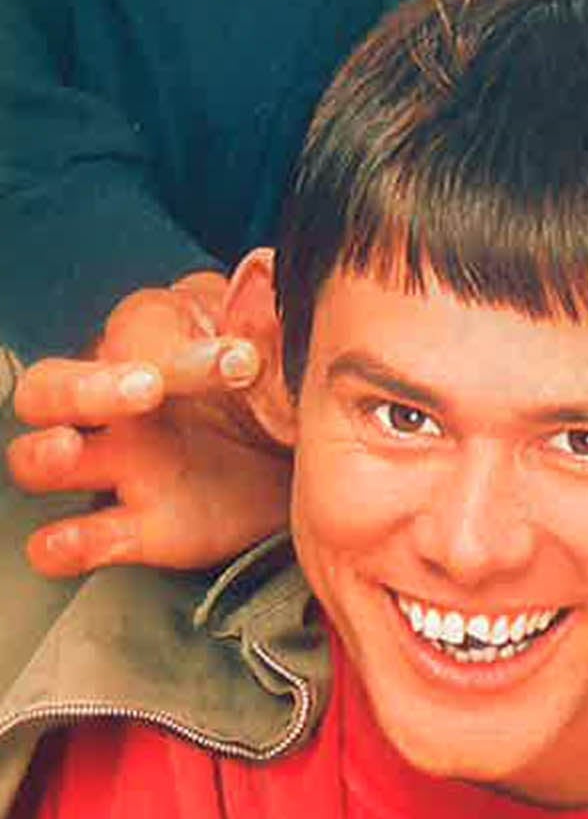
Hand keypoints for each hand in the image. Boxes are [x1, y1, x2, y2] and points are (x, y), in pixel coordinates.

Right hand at [8, 275, 291, 574]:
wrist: (313, 457)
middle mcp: (123, 401)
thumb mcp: (291, 343)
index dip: (181, 348)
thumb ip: (273, 312)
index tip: (243, 360)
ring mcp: (124, 463)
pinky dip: (62, 544)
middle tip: (144, 390)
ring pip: (42, 456)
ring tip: (69, 450)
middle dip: (84, 386)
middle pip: (53, 384)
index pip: (137, 331)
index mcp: (159, 339)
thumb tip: (258, 274)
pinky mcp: (140, 527)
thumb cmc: (286, 383)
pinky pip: (78, 539)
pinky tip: (64, 543)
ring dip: (44, 453)